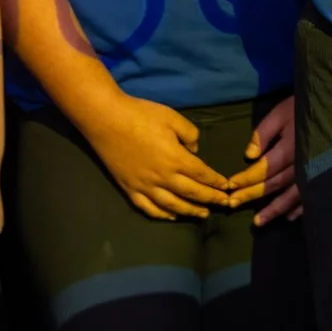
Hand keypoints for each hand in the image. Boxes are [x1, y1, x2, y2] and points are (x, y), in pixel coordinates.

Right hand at [74, 91, 229, 221]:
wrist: (105, 118)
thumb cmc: (139, 114)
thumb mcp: (171, 116)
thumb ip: (190, 134)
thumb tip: (194, 151)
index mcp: (176, 159)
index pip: (203, 175)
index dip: (217, 182)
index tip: (227, 186)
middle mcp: (163, 177)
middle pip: (192, 193)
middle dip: (211, 199)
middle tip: (224, 204)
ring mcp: (145, 186)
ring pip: (173, 206)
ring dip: (191, 211)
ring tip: (203, 214)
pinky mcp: (129, 188)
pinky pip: (148, 208)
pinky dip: (162, 215)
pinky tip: (171, 216)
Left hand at [226, 98, 304, 223]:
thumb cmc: (303, 108)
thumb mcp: (279, 114)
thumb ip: (263, 134)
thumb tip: (248, 155)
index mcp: (288, 150)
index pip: (262, 170)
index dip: (245, 179)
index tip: (229, 187)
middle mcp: (300, 166)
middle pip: (273, 184)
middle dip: (252, 195)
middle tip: (233, 205)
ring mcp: (314, 173)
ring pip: (292, 196)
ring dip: (274, 209)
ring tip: (259, 222)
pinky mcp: (324, 175)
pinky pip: (311, 196)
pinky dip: (300, 208)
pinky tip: (290, 217)